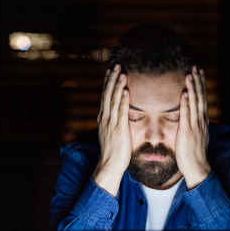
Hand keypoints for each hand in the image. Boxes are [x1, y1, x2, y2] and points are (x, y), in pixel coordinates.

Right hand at [92, 64, 131, 196]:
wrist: (110, 166)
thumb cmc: (114, 152)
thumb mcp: (113, 133)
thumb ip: (115, 122)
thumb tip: (119, 114)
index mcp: (104, 118)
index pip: (105, 96)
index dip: (108, 82)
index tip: (111, 69)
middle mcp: (105, 118)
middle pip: (107, 94)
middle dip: (111, 78)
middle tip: (116, 64)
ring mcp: (111, 124)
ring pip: (113, 100)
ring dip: (117, 85)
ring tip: (121, 72)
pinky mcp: (118, 130)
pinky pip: (120, 112)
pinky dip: (122, 100)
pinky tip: (125, 90)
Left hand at [176, 66, 211, 189]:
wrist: (197, 169)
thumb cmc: (193, 155)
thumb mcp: (195, 137)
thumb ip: (193, 125)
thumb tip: (190, 118)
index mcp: (202, 122)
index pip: (202, 99)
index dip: (200, 85)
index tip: (198, 72)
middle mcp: (201, 122)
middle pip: (200, 97)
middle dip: (198, 81)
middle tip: (195, 66)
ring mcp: (195, 127)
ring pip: (195, 103)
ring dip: (193, 88)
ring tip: (190, 74)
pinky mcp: (188, 133)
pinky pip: (187, 115)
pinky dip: (187, 103)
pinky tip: (185, 93)